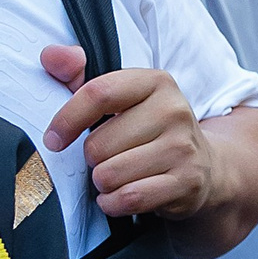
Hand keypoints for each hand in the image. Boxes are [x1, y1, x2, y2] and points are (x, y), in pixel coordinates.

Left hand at [40, 49, 215, 222]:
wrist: (206, 166)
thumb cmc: (148, 130)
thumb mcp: (119, 98)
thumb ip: (78, 74)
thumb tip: (51, 55)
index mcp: (156, 82)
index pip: (98, 94)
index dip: (67, 120)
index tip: (54, 139)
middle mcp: (174, 111)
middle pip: (99, 144)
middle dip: (91, 159)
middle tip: (105, 159)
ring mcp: (184, 148)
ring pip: (111, 174)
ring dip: (102, 183)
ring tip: (113, 178)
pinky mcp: (188, 182)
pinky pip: (130, 198)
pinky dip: (113, 203)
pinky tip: (116, 197)